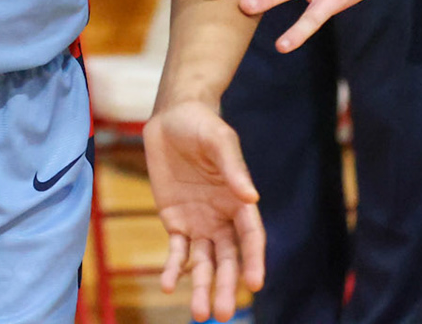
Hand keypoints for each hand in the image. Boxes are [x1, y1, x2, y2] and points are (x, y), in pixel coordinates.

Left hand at [143, 101, 265, 322]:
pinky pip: (176, 250)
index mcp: (240, 201)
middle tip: (222, 313)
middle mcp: (223, 218)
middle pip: (227, 258)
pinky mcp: (175, 220)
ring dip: (200, 286)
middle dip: (225, 286)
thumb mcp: (220, 141)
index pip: (251, 237)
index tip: (255, 285)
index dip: (254, 260)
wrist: (173, 117)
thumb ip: (233, 167)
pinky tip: (167, 285)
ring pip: (203, 262)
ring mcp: (199, 222)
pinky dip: (173, 268)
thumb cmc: (203, 126)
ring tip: (198, 314)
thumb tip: (251, 196)